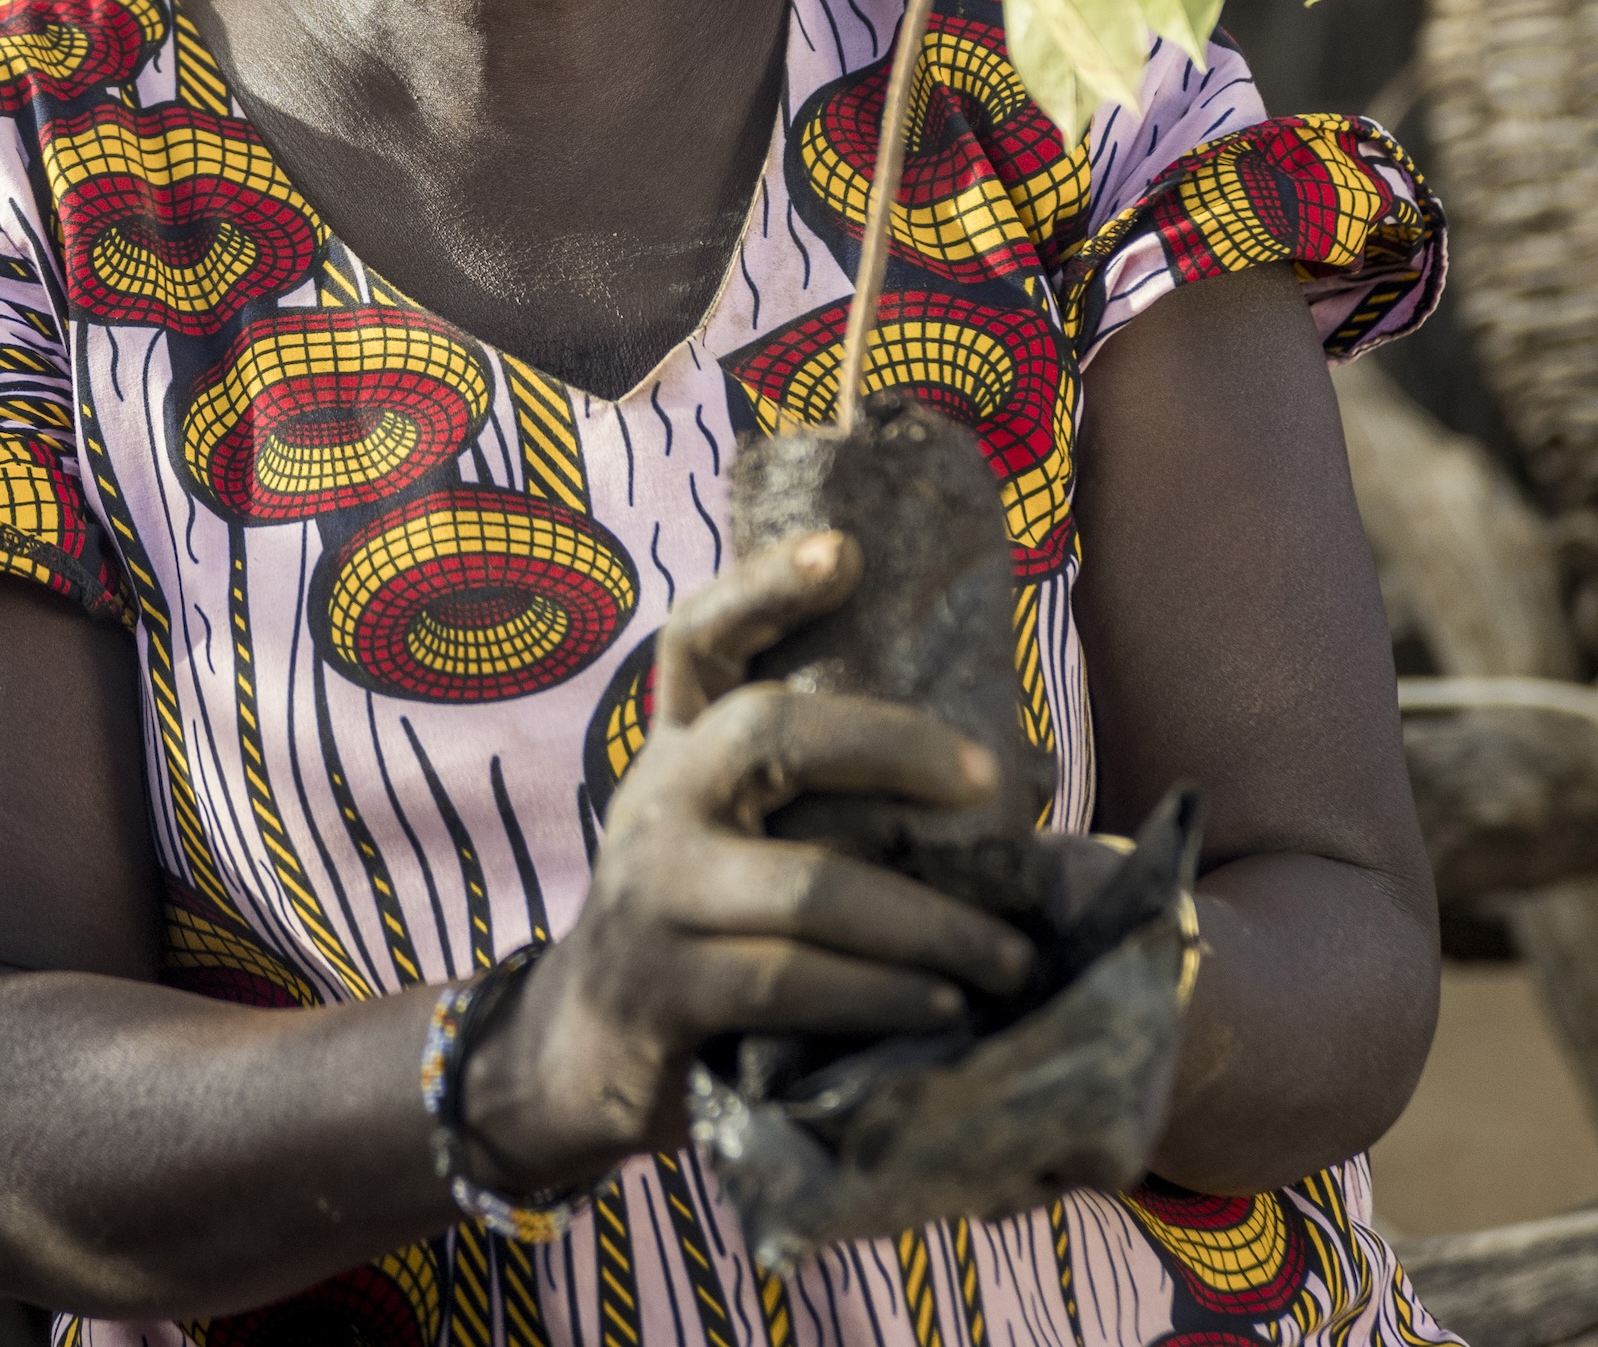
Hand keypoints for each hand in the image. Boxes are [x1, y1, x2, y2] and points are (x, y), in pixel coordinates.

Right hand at [461, 528, 1040, 1182]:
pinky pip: (795, 983)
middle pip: (767, 732)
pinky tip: (946, 1005)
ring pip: (809, 887)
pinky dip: (884, 993)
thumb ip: (820, 795)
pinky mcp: (668, 990)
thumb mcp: (734, 833)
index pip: (701, 639)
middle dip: (891, 744)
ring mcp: (656, 895)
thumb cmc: (705, 921)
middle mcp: (658, 801)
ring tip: (1010, 956)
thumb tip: (1011, 778)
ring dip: (930, 924)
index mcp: (680, 748)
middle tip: (990, 781)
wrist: (586, 1046)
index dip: (765, 587)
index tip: (845, 551)